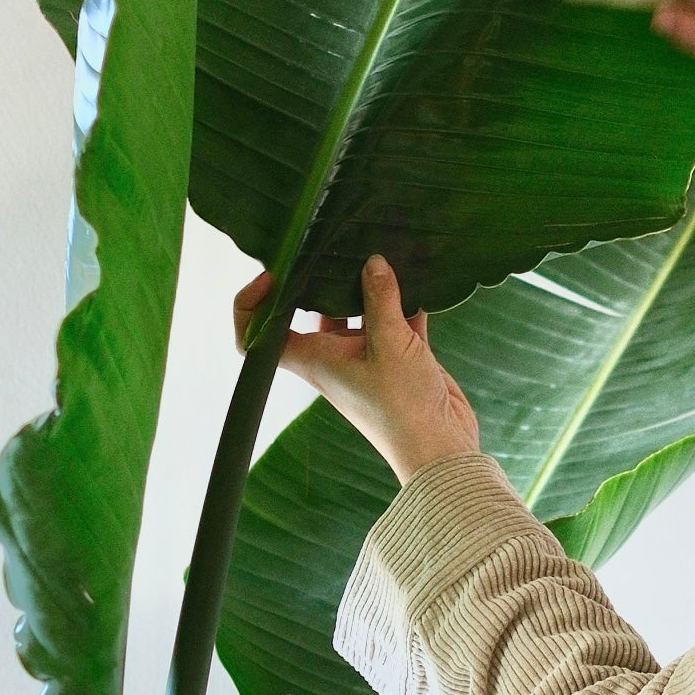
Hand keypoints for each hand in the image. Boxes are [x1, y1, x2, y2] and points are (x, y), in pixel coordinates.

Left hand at [232, 257, 479, 484]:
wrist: (441, 448)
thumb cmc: (402, 407)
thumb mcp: (390, 345)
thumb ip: (380, 300)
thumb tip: (372, 261)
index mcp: (315, 360)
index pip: (261, 338)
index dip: (254, 307)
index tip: (270, 275)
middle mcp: (335, 357)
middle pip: (314, 311)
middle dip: (324, 278)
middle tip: (336, 245)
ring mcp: (369, 357)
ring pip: (360, 313)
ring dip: (371, 287)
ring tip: (381, 252)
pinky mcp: (402, 358)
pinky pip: (398, 321)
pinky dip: (406, 302)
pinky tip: (419, 278)